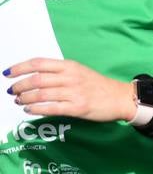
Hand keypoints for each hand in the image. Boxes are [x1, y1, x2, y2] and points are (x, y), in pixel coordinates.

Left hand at [6, 58, 135, 121]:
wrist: (120, 97)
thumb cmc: (98, 85)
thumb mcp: (79, 71)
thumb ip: (59, 73)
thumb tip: (33, 77)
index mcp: (70, 66)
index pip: (39, 63)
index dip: (20, 68)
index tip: (7, 74)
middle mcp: (71, 77)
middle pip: (37, 80)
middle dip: (19, 86)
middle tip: (12, 91)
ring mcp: (74, 93)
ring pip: (41, 94)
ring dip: (25, 99)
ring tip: (19, 101)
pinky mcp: (77, 108)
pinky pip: (51, 108)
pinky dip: (36, 109)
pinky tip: (29, 110)